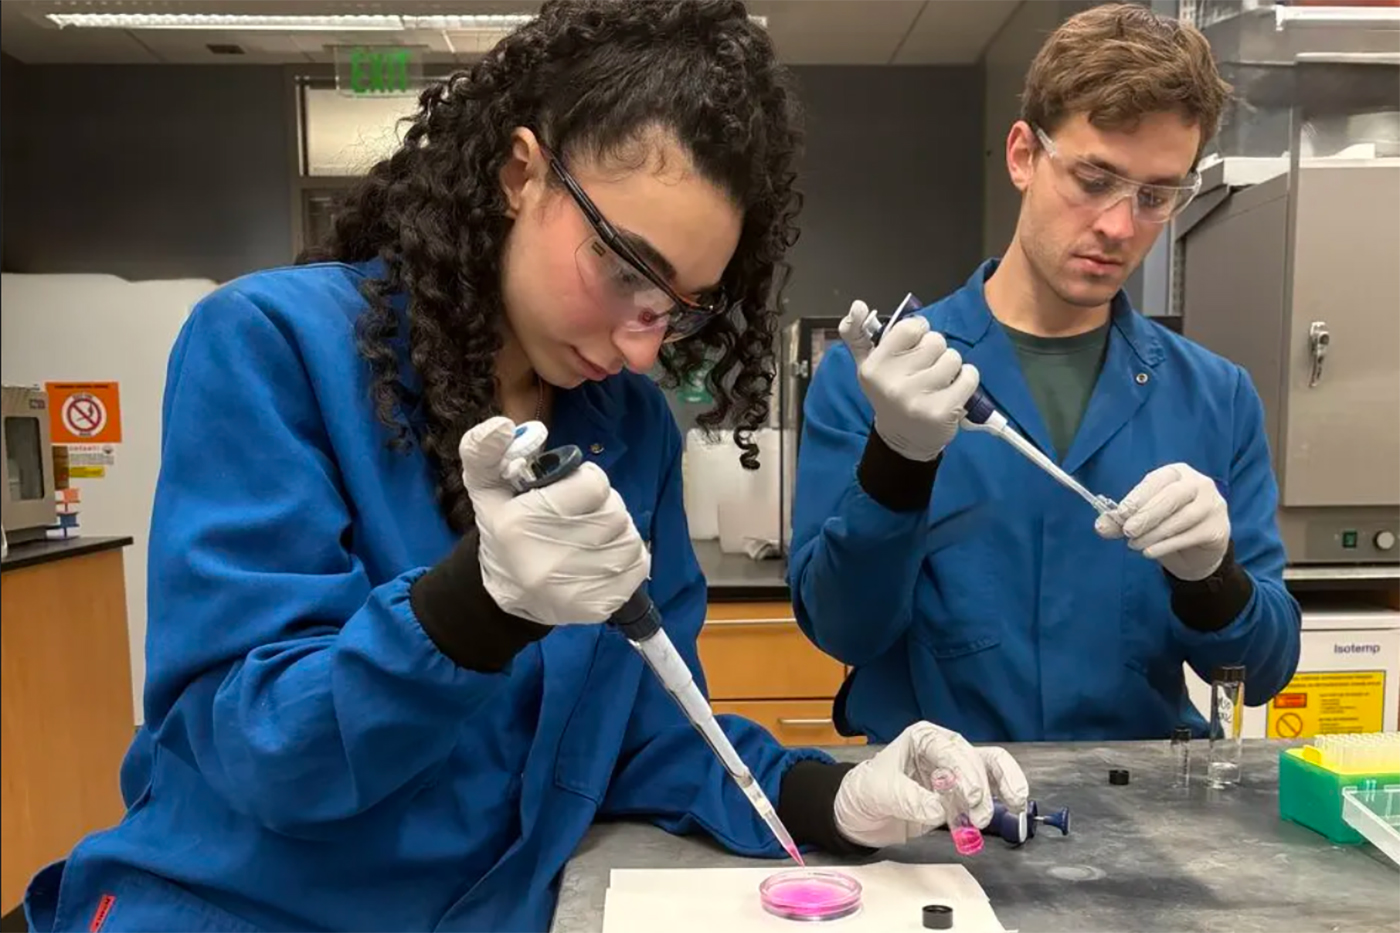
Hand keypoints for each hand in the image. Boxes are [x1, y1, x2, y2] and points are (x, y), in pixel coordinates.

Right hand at [459, 416, 649, 625]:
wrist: (507, 596)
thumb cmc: (504, 532)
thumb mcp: (485, 488)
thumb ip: (484, 450)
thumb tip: (502, 424)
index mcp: (522, 524)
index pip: (594, 485)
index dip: (588, 482)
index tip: (573, 491)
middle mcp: (550, 560)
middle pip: (615, 513)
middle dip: (605, 507)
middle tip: (585, 514)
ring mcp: (576, 588)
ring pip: (630, 539)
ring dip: (618, 532)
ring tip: (594, 536)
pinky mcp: (598, 607)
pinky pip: (639, 567)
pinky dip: (629, 558)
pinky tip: (604, 559)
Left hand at [833, 721, 1028, 848]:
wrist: (860, 815)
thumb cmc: (865, 792)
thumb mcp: (880, 793)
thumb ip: (909, 799)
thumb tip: (938, 809)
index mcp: (922, 738)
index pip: (951, 749)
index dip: (965, 771)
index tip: (972, 796)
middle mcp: (941, 749)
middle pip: (974, 760)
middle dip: (980, 788)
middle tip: (978, 816)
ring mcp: (953, 771)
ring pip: (990, 770)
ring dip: (998, 791)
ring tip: (986, 818)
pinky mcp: (959, 793)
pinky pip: (989, 789)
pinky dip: (1001, 798)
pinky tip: (1013, 808)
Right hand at [839, 300, 979, 461]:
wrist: (903, 440)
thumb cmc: (889, 394)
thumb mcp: (868, 366)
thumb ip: (858, 335)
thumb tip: (856, 305)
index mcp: (874, 367)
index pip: (911, 327)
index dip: (920, 334)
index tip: (914, 349)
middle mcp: (892, 383)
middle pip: (936, 341)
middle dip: (936, 353)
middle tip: (925, 372)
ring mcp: (916, 399)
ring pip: (954, 358)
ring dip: (952, 368)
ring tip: (938, 383)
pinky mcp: (941, 411)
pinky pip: (969, 377)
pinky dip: (966, 381)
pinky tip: (952, 392)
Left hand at [1096, 463, 1229, 581]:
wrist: (1197, 549)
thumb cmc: (1166, 524)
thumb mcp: (1141, 519)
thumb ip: (1120, 521)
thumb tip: (1101, 526)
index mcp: (1177, 473)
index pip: (1157, 480)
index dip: (1138, 496)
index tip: (1121, 512)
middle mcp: (1199, 484)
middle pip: (1172, 496)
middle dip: (1146, 514)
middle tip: (1127, 530)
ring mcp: (1213, 505)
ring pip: (1182, 518)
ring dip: (1154, 533)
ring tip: (1134, 545)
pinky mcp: (1218, 528)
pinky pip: (1190, 536)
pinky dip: (1166, 545)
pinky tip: (1149, 552)